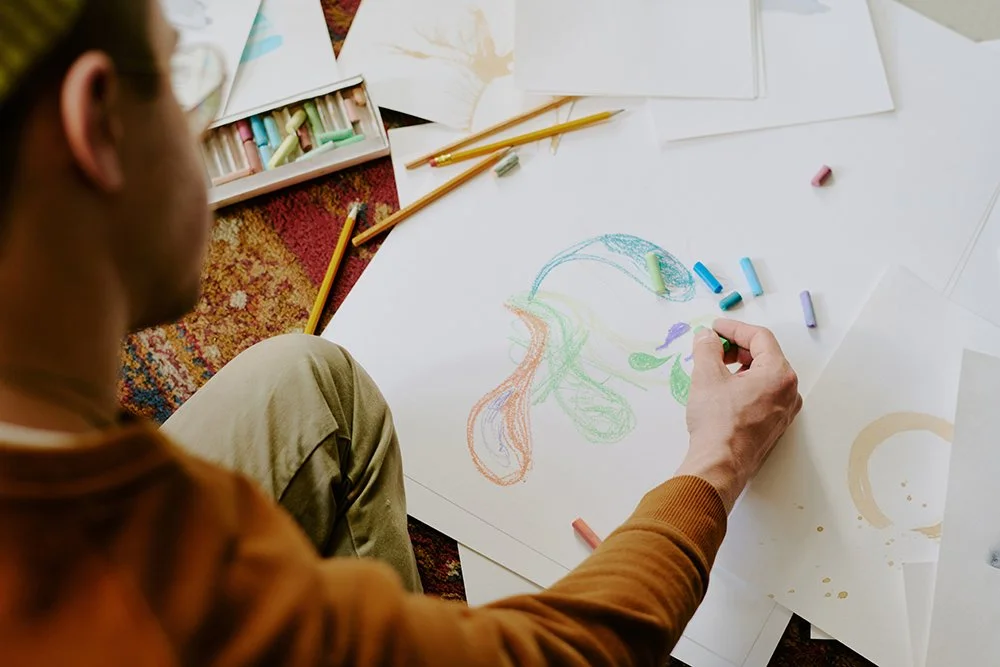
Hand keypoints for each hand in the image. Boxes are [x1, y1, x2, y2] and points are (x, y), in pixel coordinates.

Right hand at [676, 319, 801, 511]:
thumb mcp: (706, 376)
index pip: (760, 337)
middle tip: (713, 348)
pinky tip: (724, 391)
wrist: (720, 464)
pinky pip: (763, 395)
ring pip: (764, 376)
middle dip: (738, 347)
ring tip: (715, 370)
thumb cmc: (717, 422)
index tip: (715, 328)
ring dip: (741, 367)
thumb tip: (706, 336)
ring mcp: (784, 411)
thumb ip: (707, 348)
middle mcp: (788, 391)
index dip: (735, 328)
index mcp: (779, 374)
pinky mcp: (774, 426)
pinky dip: (745, 385)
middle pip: (765, 356)